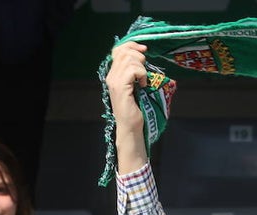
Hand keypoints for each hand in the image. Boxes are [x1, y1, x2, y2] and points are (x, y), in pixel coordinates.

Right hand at [105, 41, 149, 172]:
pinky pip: (133, 70)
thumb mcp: (136, 86)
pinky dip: (142, 74)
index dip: (132, 45)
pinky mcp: (121, 87)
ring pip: (129, 59)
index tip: (144, 50)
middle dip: (139, 56)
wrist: (131, 127)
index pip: (118, 49)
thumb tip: (143, 54)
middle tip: (145, 69)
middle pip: (124, 51)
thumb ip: (135, 71)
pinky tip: (143, 85)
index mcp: (113, 74)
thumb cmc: (136, 109)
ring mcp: (114, 81)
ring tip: (143, 80)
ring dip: (141, 67)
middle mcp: (111, 76)